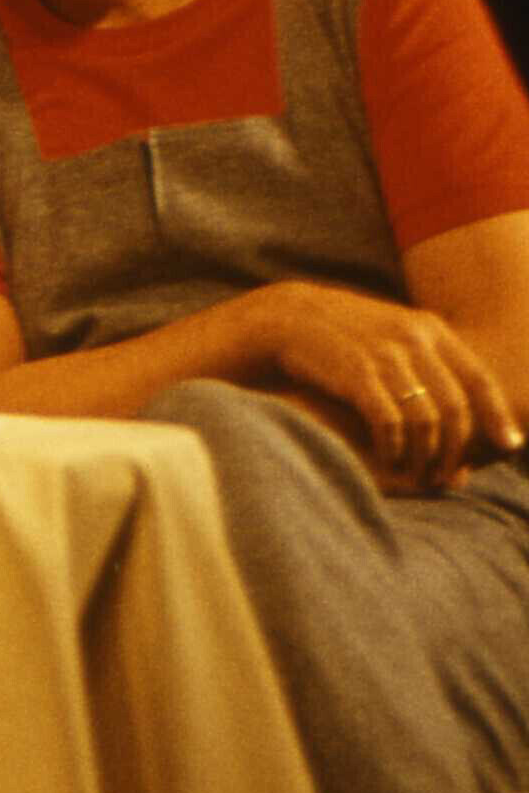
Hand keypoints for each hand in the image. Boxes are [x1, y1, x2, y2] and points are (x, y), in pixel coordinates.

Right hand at [239, 282, 523, 489]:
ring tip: (418, 475)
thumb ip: (426, 362)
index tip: (509, 445)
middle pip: (456, 406)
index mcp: (430, 329)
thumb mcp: (392, 333)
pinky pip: (390, 421)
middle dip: (457, 449)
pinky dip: (394, 447)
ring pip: (427, 419)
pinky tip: (388, 458)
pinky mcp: (356, 373)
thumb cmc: (343, 336)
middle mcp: (413, 339)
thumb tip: (462, 409)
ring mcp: (384, 355)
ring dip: (426, 455)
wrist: (286, 317)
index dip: (497, 415)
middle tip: (448, 475)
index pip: (479, 378)